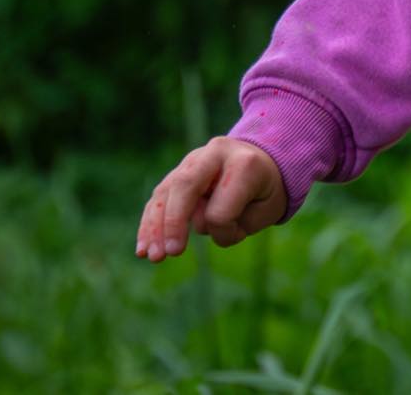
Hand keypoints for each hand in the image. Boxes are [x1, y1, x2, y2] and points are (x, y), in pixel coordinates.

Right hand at [136, 136, 286, 262]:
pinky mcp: (178, 172)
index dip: (226, 230)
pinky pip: (159, 198)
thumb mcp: (267, 209)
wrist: (265, 160)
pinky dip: (149, 224)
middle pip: (185, 186)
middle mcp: (214, 154)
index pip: (222, 207)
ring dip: (155, 228)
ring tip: (153, 257)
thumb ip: (235, 220)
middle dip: (174, 222)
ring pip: (165, 193)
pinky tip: (142, 249)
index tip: (238, 234)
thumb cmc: (267, 191)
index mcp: (244, 163)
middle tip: (172, 253)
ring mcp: (193, 160)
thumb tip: (197, 225)